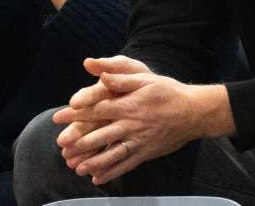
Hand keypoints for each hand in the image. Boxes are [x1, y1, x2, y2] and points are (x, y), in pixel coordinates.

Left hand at [54, 56, 232, 184]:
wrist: (194, 111)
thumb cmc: (169, 92)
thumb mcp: (147, 79)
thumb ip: (122, 79)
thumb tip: (101, 76)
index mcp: (130, 105)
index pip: (98, 109)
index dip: (77, 113)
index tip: (59, 117)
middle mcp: (132, 124)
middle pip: (101, 134)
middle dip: (79, 140)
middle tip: (62, 145)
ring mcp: (140, 140)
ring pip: (112, 153)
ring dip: (94, 161)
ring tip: (76, 167)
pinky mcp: (147, 152)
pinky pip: (127, 164)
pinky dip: (112, 172)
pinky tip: (98, 178)